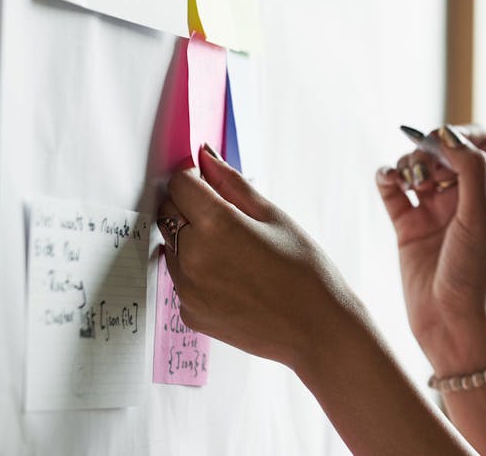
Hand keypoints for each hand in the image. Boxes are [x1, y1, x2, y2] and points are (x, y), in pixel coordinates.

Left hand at [158, 145, 361, 371]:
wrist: (316, 329)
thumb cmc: (305, 271)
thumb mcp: (274, 218)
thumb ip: (233, 184)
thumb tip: (205, 156)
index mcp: (216, 225)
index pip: (179, 184)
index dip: (194, 178)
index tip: (210, 184)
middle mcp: (192, 256)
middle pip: (169, 213)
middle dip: (190, 207)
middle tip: (227, 218)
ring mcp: (187, 289)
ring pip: (172, 247)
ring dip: (191, 241)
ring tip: (235, 254)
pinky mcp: (188, 313)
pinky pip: (181, 280)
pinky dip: (198, 273)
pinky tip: (233, 279)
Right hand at [375, 125, 485, 373]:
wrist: (450, 323)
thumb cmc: (474, 273)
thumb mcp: (480, 217)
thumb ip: (470, 170)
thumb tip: (449, 133)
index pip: (475, 142)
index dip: (456, 135)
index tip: (439, 145)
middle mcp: (462, 197)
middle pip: (441, 150)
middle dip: (427, 149)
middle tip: (422, 170)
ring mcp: (433, 211)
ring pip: (415, 166)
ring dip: (406, 163)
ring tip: (407, 181)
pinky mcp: (406, 226)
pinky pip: (392, 189)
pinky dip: (386, 177)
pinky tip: (388, 180)